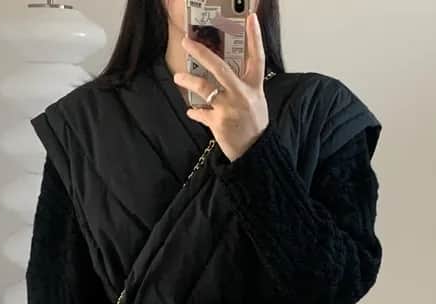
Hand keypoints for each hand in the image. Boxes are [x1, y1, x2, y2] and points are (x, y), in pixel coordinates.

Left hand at [173, 12, 268, 161]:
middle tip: (187, 43)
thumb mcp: (256, 102)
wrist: (255, 153)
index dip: (255, 36)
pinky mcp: (218, 122)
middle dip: (201, 53)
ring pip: (204, 88)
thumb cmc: (255, 127)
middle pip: (219, 67)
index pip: (257, 57)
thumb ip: (244, 87)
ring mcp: (229, 108)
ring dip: (188, 81)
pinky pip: (201, 112)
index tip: (250, 18)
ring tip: (178, 77)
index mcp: (254, 87)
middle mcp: (242, 94)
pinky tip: (192, 111)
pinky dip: (195, 112)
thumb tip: (226, 74)